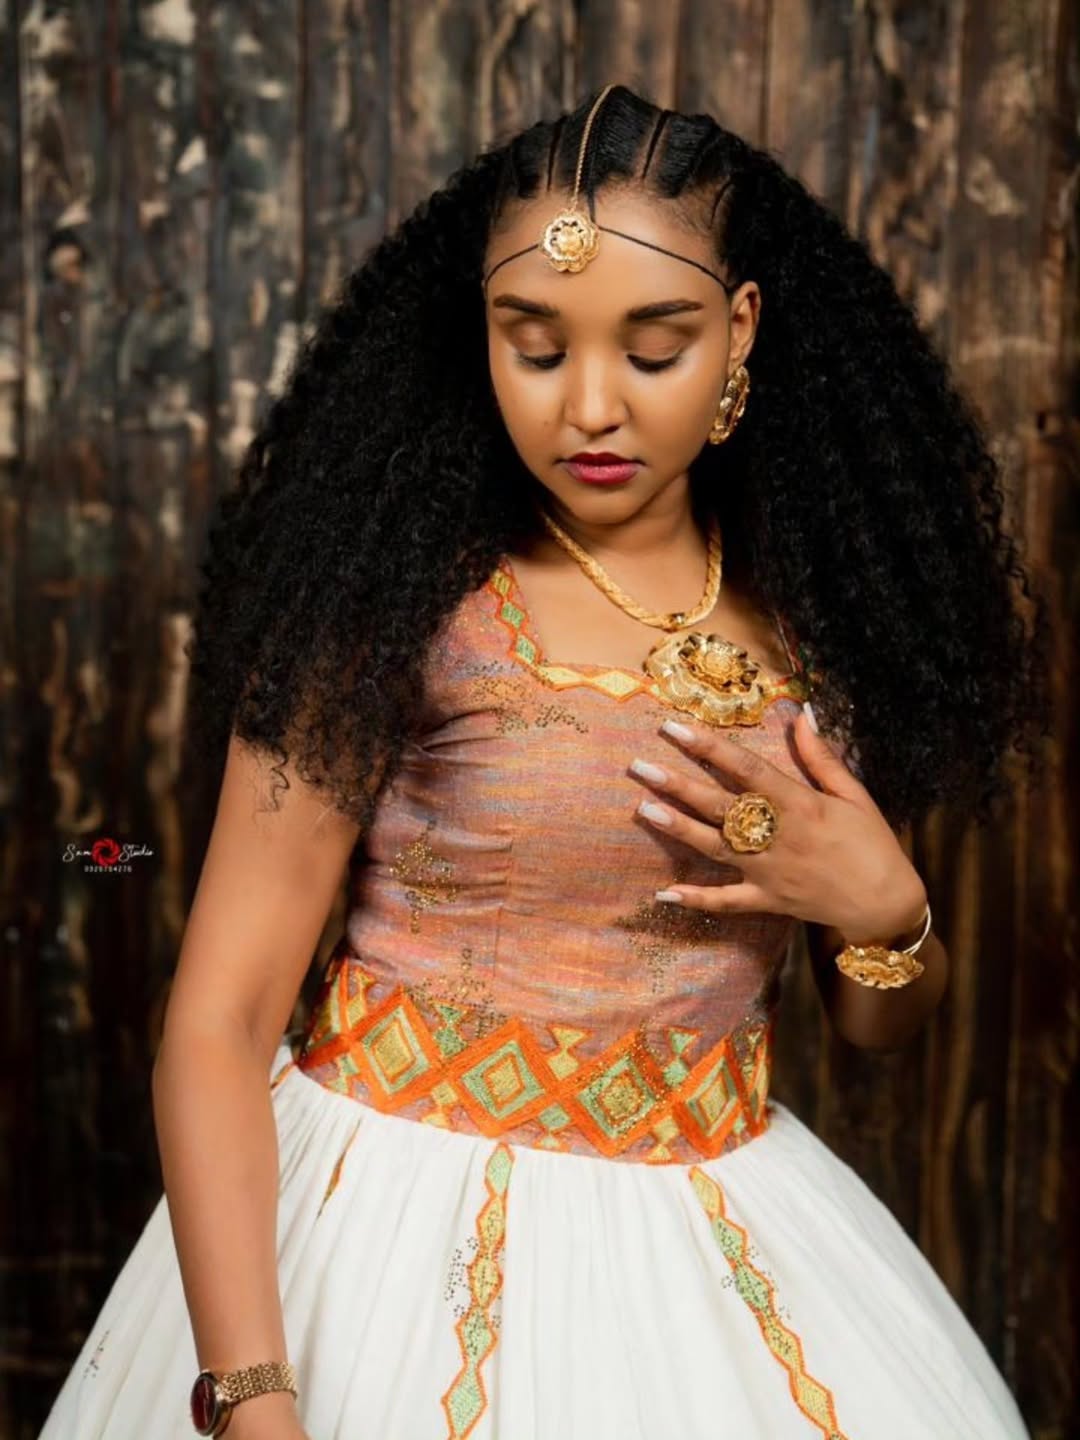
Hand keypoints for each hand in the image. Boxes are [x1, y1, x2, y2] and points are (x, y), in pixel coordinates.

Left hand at [629, 708, 926, 945]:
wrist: (887, 904)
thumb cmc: (873, 843)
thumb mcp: (853, 794)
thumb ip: (821, 757)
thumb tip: (802, 714)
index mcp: (799, 805)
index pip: (746, 769)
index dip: (709, 747)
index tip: (674, 729)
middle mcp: (777, 837)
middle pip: (720, 806)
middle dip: (678, 785)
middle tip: (640, 766)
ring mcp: (768, 872)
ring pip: (715, 847)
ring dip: (678, 829)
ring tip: (643, 810)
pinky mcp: (767, 901)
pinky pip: (726, 902)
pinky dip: (695, 900)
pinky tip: (663, 893)